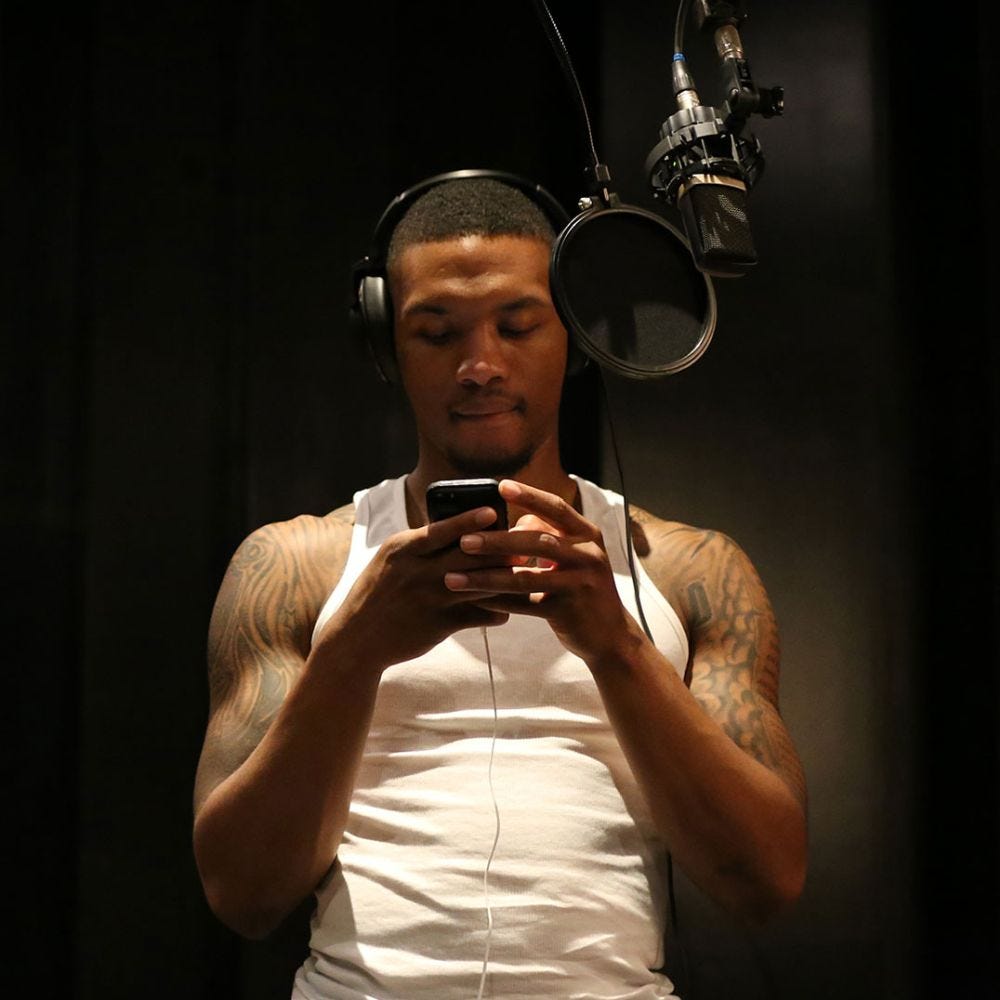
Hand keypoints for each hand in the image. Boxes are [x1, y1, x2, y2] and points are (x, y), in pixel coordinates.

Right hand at [317, 505, 511, 672]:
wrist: (356, 640)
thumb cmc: (377, 593)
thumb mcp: (391, 561)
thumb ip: (421, 545)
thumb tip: (458, 527)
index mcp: (403, 550)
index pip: (442, 530)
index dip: (470, 520)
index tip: (493, 512)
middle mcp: (417, 572)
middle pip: (468, 555)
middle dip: (499, 550)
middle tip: (524, 544)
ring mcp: (429, 599)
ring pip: (479, 585)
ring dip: (504, 580)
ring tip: (524, 573)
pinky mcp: (439, 624)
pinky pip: (478, 615)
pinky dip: (496, 613)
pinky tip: (507, 610)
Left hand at [444, 480, 638, 662]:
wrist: (610, 635)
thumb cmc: (582, 589)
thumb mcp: (574, 556)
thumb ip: (548, 536)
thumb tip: (515, 520)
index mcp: (588, 535)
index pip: (556, 508)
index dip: (529, 496)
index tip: (500, 486)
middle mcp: (587, 555)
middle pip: (537, 541)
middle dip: (497, 541)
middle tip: (464, 540)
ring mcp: (580, 583)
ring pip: (525, 576)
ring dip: (487, 577)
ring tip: (454, 577)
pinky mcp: (569, 610)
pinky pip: (526, 604)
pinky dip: (498, 602)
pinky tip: (474, 601)